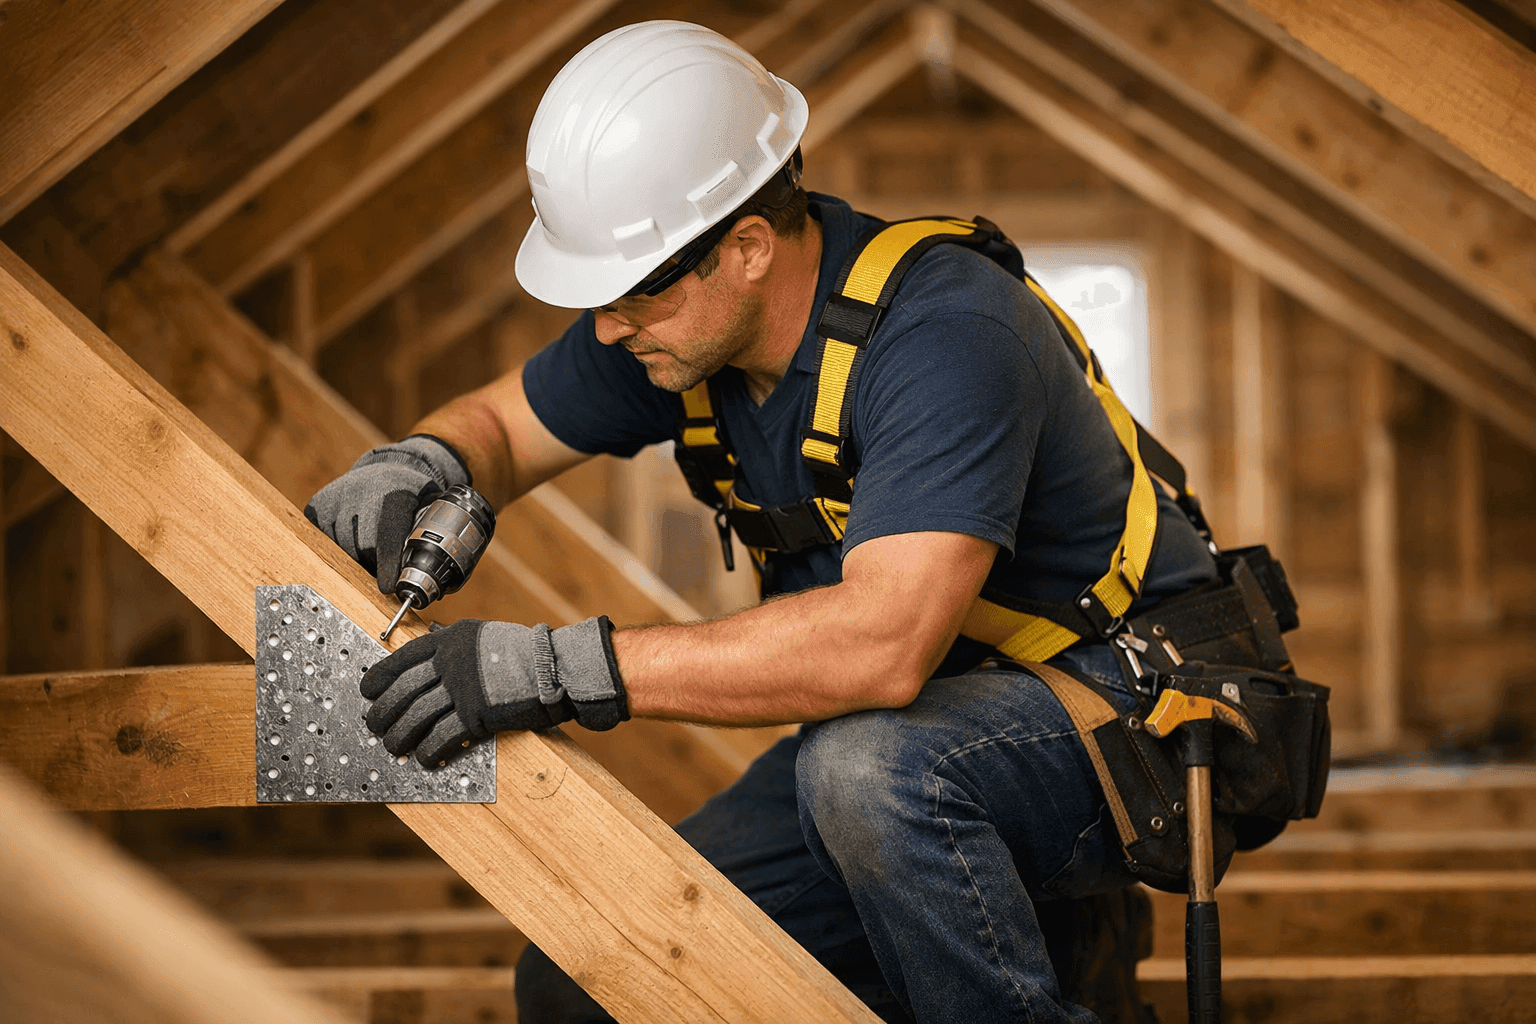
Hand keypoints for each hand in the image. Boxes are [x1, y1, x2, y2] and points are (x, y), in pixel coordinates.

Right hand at [304, 434, 469, 592]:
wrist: (389, 467)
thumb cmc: (413, 496)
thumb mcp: (431, 507)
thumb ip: (432, 536)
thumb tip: (437, 577)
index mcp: (396, 494)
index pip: (387, 537)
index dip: (387, 565)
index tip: (387, 587)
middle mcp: (362, 492)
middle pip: (362, 546)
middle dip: (373, 561)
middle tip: (385, 562)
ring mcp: (336, 498)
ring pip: (341, 546)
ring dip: (356, 554)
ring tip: (369, 544)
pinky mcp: (317, 505)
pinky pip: (323, 539)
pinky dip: (338, 545)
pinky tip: (352, 535)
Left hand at [360, 616, 628, 764]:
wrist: (559, 667)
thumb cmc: (528, 655)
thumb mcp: (486, 637)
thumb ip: (458, 648)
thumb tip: (432, 663)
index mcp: (453, 639)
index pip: (403, 658)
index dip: (381, 677)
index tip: (368, 690)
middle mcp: (453, 661)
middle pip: (404, 691)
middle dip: (384, 711)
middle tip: (374, 725)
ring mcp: (463, 688)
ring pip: (416, 716)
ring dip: (400, 735)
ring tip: (393, 745)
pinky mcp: (477, 715)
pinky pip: (441, 736)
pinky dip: (428, 750)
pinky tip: (424, 757)